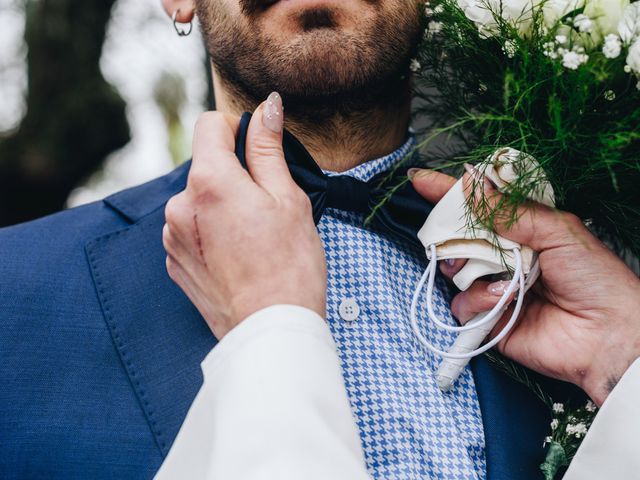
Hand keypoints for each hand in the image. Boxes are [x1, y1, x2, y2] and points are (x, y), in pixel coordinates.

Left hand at [163, 93, 326, 339]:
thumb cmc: (289, 265)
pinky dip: (212, 232)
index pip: (210, 125)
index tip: (259, 152)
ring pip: (199, 199)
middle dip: (234, 174)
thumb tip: (265, 107)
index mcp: (208, 181)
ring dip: (221, 205)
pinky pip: (192, 230)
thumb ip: (267, 148)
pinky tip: (238, 256)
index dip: (238, 130)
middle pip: (206, 166)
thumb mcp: (287, 198)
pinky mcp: (175, 263)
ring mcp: (172, 237)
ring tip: (253, 237)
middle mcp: (179, 205)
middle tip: (267, 207)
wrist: (272, 329)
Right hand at [410, 168, 639, 404]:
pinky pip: (461, 304)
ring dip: (471, 270)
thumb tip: (470, 183)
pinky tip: (504, 302)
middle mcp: (502, 258)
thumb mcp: (557, 231)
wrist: (609, 335)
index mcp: (521, 231)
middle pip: (457, 239)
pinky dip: (479, 301)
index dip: (449, 193)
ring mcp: (493, 289)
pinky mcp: (488, 319)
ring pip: (454, 271)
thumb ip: (509, 210)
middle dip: (452, 236)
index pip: (478, 207)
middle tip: (456, 236)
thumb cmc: (595, 278)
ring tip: (502, 278)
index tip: (419, 179)